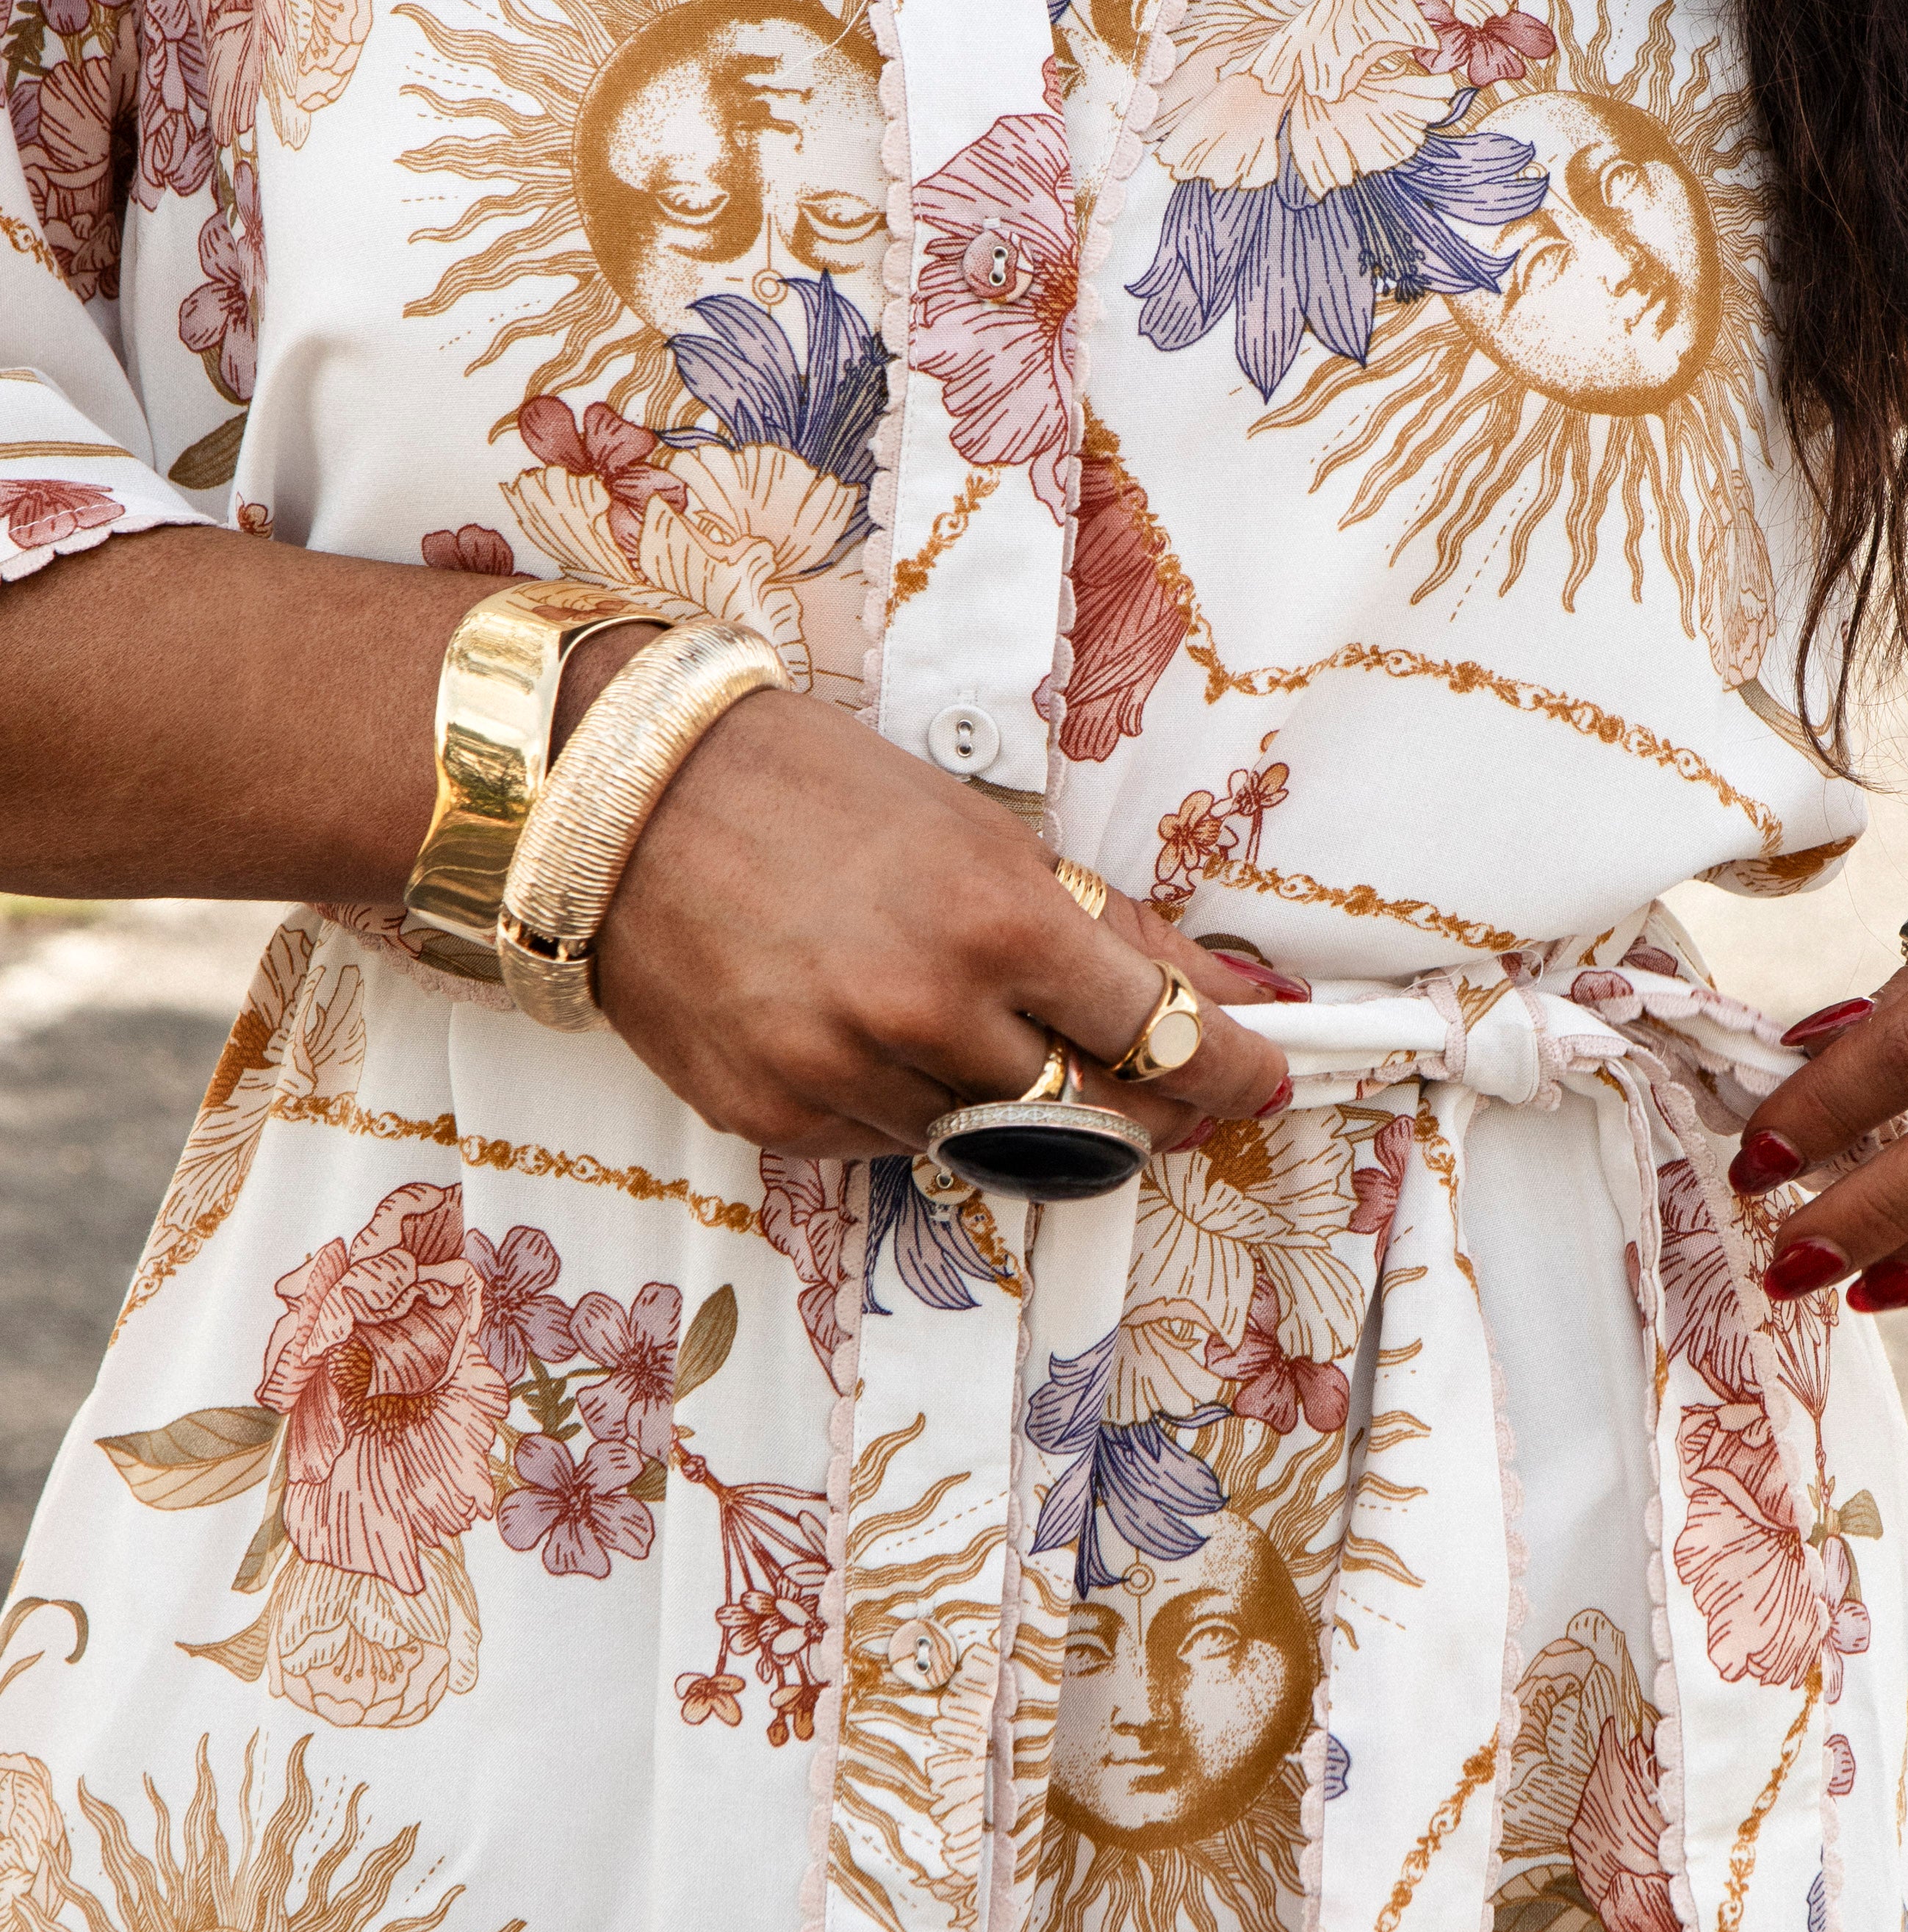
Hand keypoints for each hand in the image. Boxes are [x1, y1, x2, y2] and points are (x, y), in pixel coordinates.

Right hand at [584, 672, 1291, 1158]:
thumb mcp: (983, 831)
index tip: (1262, 1078)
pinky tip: (871, 1033)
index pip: (1159, 1034)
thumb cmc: (807, 788)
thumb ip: (1112, 929)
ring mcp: (845, 1076)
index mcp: (998, 920)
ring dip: (1010, 1101)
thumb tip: (1232, 991)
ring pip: (988, 1140)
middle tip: (1155, 1081)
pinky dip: (909, 1105)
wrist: (622, 798)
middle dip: (1142, 1105)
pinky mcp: (776, 1120)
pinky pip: (887, 1144)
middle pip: (1093, 1116)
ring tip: (961, 1018)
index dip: (1227, 1067)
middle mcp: (926, 1012)